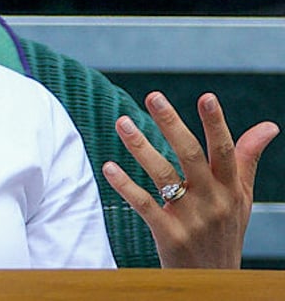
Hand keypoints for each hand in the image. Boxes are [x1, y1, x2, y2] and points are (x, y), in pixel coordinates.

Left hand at [102, 91, 278, 268]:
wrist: (214, 283)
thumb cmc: (225, 231)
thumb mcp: (241, 198)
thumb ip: (247, 159)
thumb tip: (269, 126)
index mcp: (231, 189)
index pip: (225, 151)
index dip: (216, 124)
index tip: (206, 97)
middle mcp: (213, 201)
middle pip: (191, 156)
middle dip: (172, 124)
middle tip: (153, 97)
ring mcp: (191, 219)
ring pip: (164, 176)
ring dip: (141, 147)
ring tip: (122, 122)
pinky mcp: (169, 235)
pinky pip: (145, 205)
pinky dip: (126, 186)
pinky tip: (109, 167)